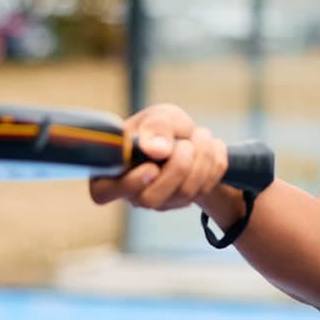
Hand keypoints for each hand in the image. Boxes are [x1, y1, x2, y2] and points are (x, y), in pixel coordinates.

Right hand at [86, 104, 229, 212]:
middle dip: (177, 168)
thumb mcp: (158, 117)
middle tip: (187, 144)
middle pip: (151, 199)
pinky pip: (204, 189)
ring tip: (201, 135)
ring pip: (184, 193)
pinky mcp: (183, 202)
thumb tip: (155, 150)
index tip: (152, 167)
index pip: (104, 192)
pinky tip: (211, 147)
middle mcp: (132, 192)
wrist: (187, 137)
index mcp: (112, 170)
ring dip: (202, 159)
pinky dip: (215, 163)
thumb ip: (155, 128)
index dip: (129, 183)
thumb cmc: (161, 127)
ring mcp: (159, 201)